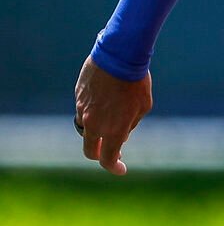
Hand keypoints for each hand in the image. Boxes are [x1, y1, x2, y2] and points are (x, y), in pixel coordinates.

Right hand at [74, 56, 152, 174]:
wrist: (119, 56)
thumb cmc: (136, 82)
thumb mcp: (143, 106)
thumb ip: (130, 124)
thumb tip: (121, 135)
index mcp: (114, 129)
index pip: (108, 159)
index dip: (114, 167)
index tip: (121, 168)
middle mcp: (95, 124)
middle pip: (90, 150)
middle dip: (99, 154)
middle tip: (110, 152)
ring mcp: (83, 110)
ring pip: (86, 128)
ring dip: (97, 129)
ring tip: (112, 115)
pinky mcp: (78, 97)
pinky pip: (83, 111)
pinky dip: (93, 112)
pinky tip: (105, 100)